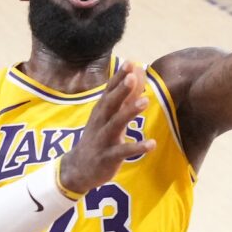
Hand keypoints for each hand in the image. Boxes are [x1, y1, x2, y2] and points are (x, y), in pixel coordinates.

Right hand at [56, 62, 152, 198]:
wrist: (79, 169)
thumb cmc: (97, 139)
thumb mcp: (107, 118)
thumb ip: (122, 99)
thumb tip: (136, 76)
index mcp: (101, 111)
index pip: (109, 91)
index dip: (119, 77)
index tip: (130, 63)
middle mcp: (100, 122)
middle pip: (110, 104)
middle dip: (121, 90)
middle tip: (132, 77)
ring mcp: (103, 139)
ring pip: (116, 124)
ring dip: (129, 112)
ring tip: (145, 101)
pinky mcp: (108, 157)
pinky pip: (123, 151)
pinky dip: (137, 147)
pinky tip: (152, 144)